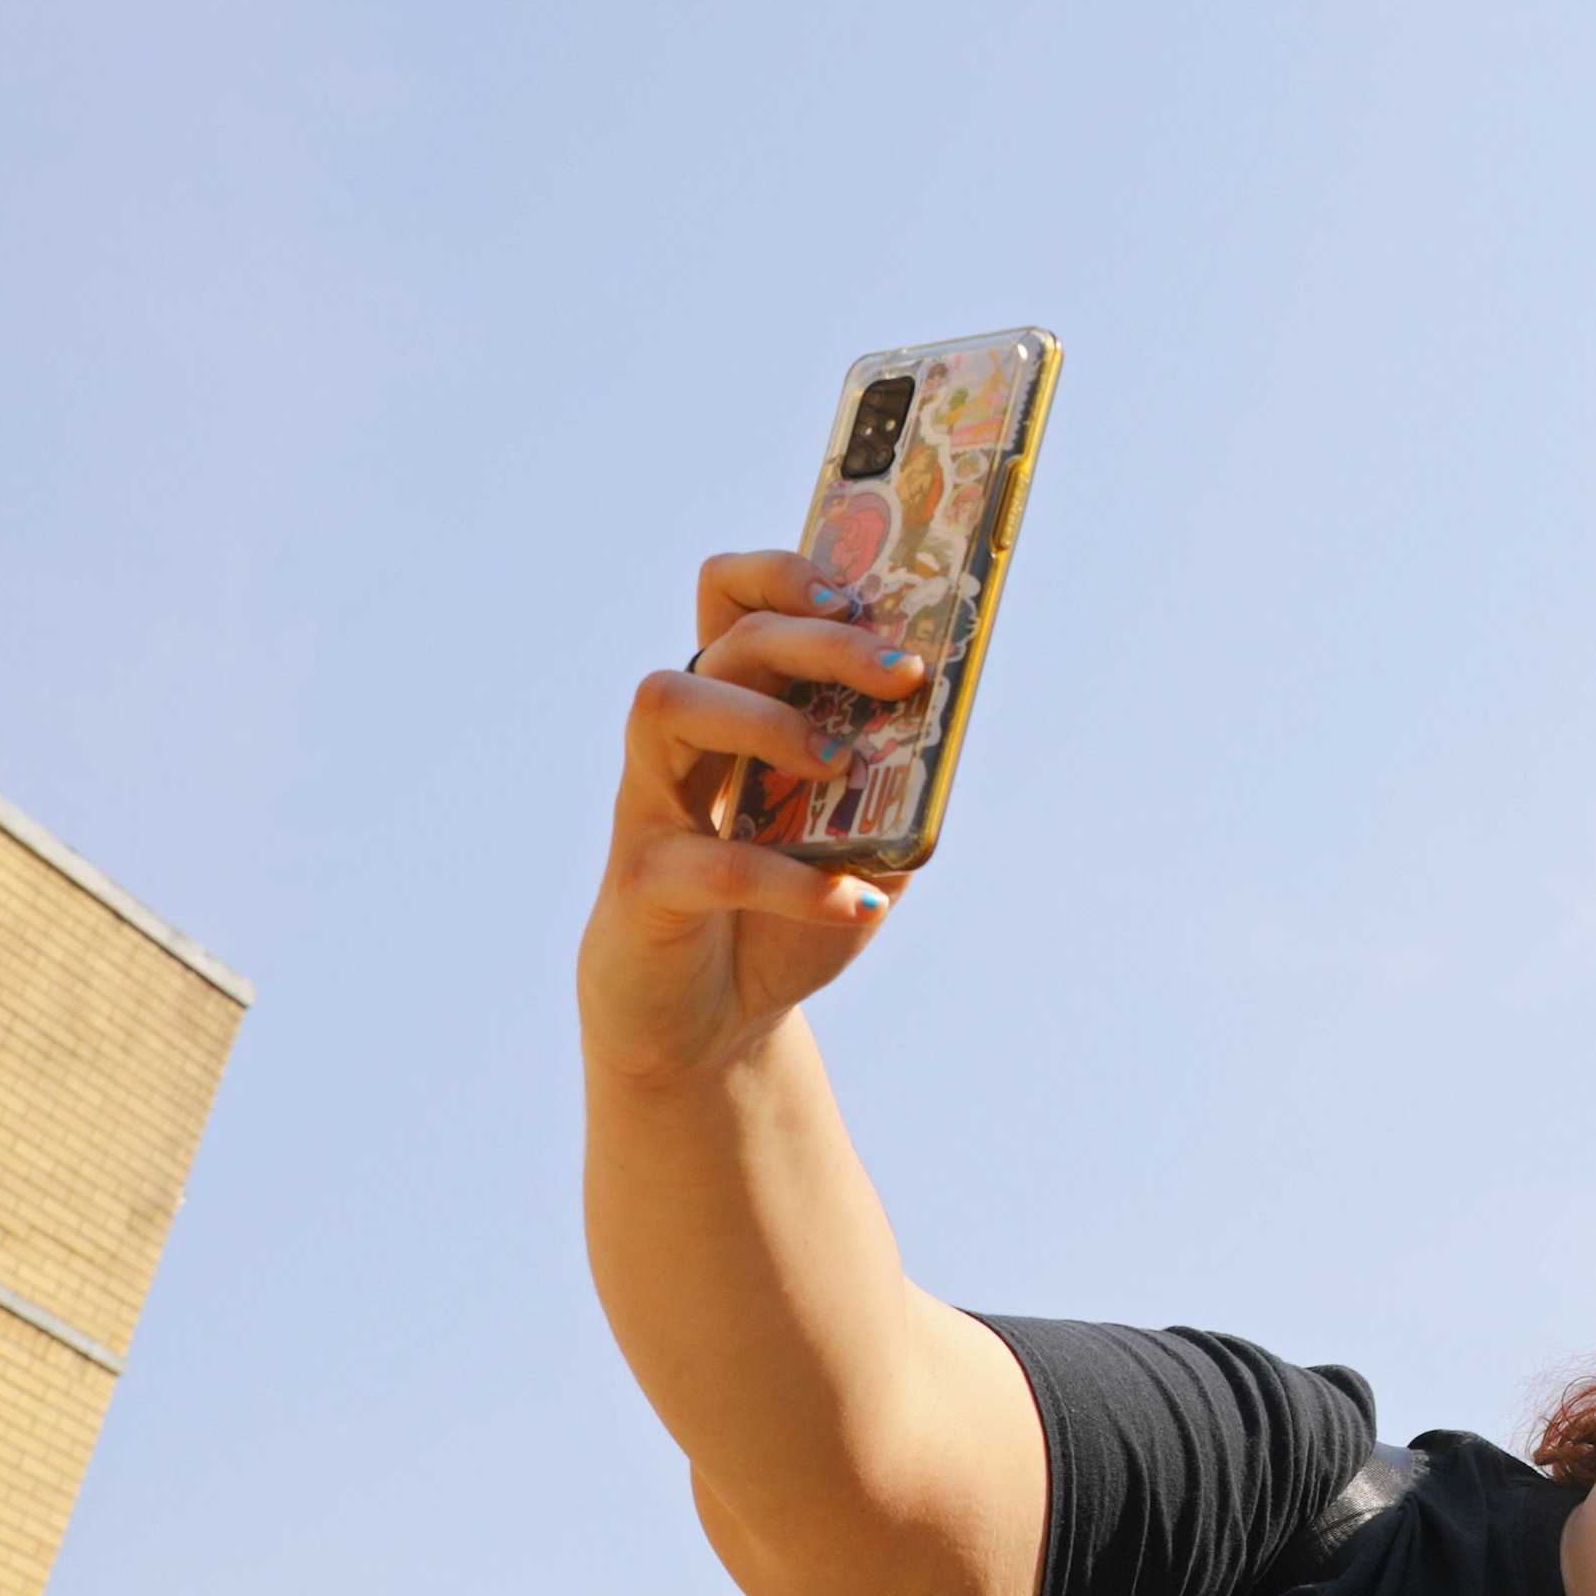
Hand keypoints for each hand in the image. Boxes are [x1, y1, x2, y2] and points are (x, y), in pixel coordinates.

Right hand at [577, 548, 934, 1088]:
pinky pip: (710, 862)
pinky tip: (856, 899)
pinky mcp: (643, 882)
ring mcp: (652, 803)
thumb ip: (902, 787)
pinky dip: (794, 881)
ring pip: (669, 704)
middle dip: (821, 643)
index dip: (785, 573)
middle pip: (729, 640)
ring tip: (837, 766)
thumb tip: (952, 729)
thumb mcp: (868, 843)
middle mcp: (684, 740)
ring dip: (765, 721)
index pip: (732, 597)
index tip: (860, 594)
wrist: (713, 1023)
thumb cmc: (786, 914)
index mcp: (738, 709)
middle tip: (901, 674)